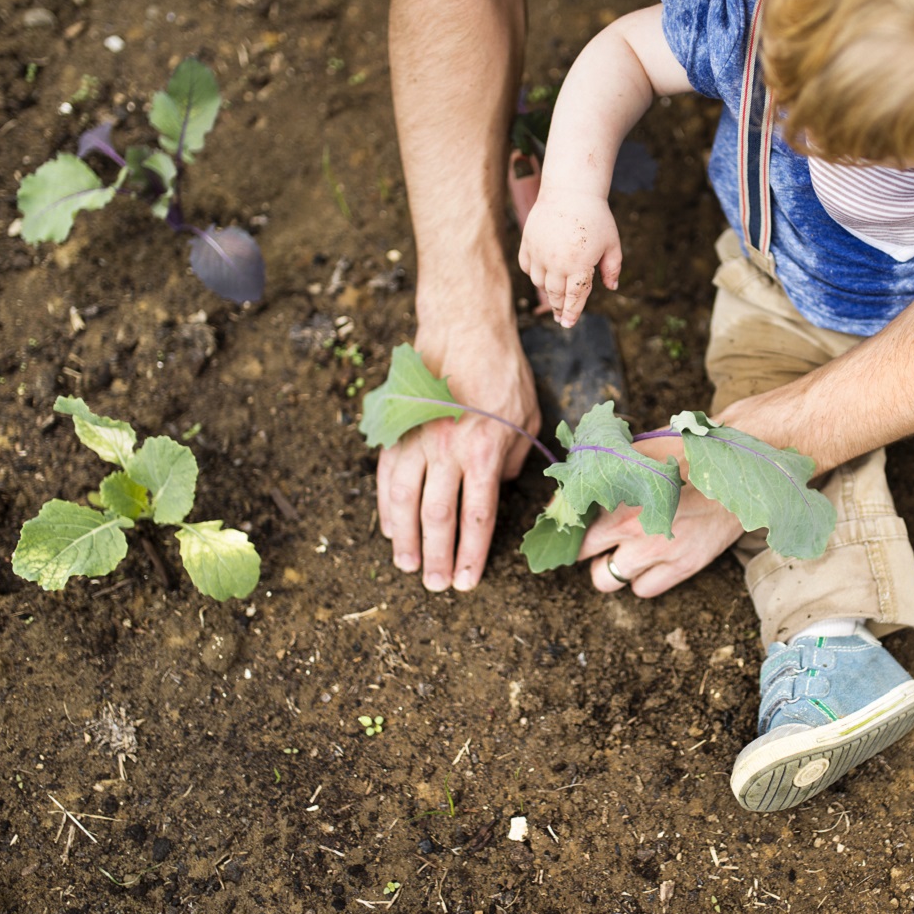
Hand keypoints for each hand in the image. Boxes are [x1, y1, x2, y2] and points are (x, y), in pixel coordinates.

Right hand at [376, 320, 538, 591]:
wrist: (463, 327)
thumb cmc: (502, 371)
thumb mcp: (527, 415)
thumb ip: (515, 458)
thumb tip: (500, 486)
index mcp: (485, 452)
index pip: (477, 517)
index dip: (472, 555)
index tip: (467, 582)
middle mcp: (448, 452)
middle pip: (439, 518)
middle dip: (437, 558)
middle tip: (435, 587)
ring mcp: (418, 440)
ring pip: (405, 502)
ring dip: (406, 540)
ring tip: (408, 567)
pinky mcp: (397, 429)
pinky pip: (387, 476)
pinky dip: (386, 507)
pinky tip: (389, 529)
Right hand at [518, 187, 621, 327]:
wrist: (570, 191)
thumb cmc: (595, 217)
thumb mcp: (612, 243)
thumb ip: (612, 268)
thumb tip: (612, 287)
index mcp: (579, 265)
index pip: (575, 297)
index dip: (572, 312)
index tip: (568, 324)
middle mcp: (556, 262)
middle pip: (555, 294)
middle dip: (560, 307)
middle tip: (562, 317)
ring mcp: (540, 252)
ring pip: (540, 282)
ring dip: (548, 290)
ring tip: (556, 295)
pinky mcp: (528, 243)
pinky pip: (528, 266)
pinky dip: (535, 273)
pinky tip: (543, 275)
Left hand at [574, 436, 746, 596]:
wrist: (735, 466)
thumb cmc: (685, 451)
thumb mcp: (637, 450)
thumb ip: (600, 471)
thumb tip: (570, 486)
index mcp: (616, 498)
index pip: (572, 525)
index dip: (570, 525)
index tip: (574, 524)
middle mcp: (632, 529)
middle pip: (585, 558)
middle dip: (587, 549)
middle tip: (597, 540)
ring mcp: (657, 551)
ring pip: (608, 580)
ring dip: (610, 567)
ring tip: (621, 552)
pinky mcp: (683, 565)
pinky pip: (643, 589)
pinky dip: (640, 579)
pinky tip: (648, 560)